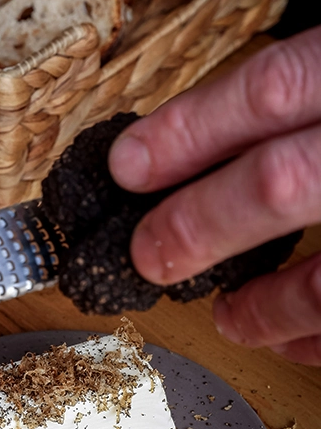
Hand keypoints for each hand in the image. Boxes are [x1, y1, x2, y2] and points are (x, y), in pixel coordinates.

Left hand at [107, 25, 320, 365]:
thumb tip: (198, 143)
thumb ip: (312, 92)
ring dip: (270, 303)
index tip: (128, 166)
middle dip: (203, 222)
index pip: (275, 89)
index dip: (190, 131)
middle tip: (149, 255)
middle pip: (286, 179)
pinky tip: (294, 339)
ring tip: (226, 316)